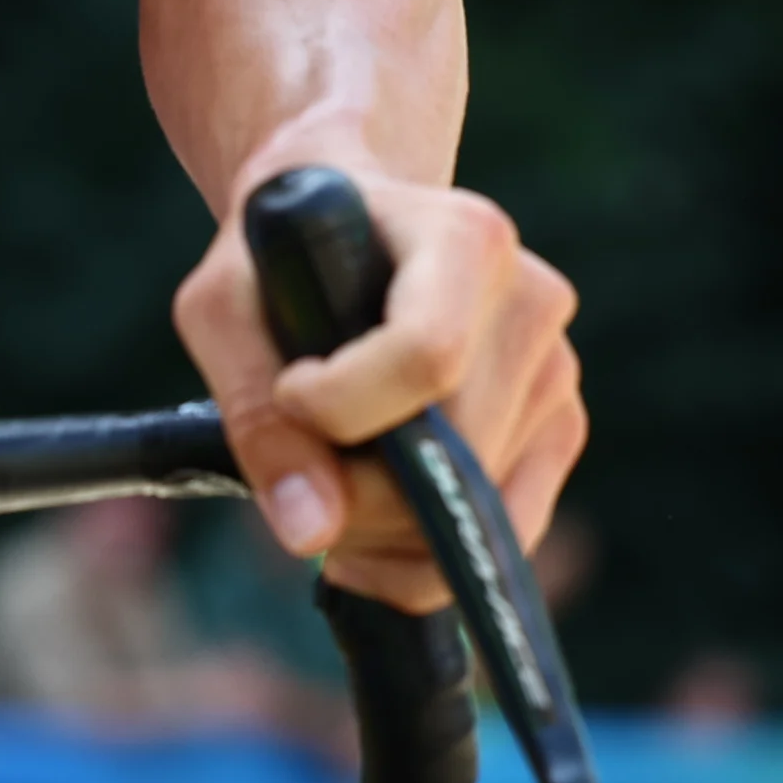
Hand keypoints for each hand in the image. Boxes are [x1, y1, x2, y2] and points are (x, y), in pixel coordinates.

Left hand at [172, 160, 584, 610]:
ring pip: (482, 504)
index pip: (427, 354)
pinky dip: (426, 552)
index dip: (346, 406)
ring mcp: (555, 367)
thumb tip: (311, 531)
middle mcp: (529, 298)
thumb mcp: (222, 312)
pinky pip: (506, 531)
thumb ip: (255, 414)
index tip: (289, 395)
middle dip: (358, 494)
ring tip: (327, 485)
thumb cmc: (272, 265)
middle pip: (457, 449)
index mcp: (461, 236)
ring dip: (386, 531)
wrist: (334, 230)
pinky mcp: (559, 426)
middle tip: (292, 477)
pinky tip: (370, 523)